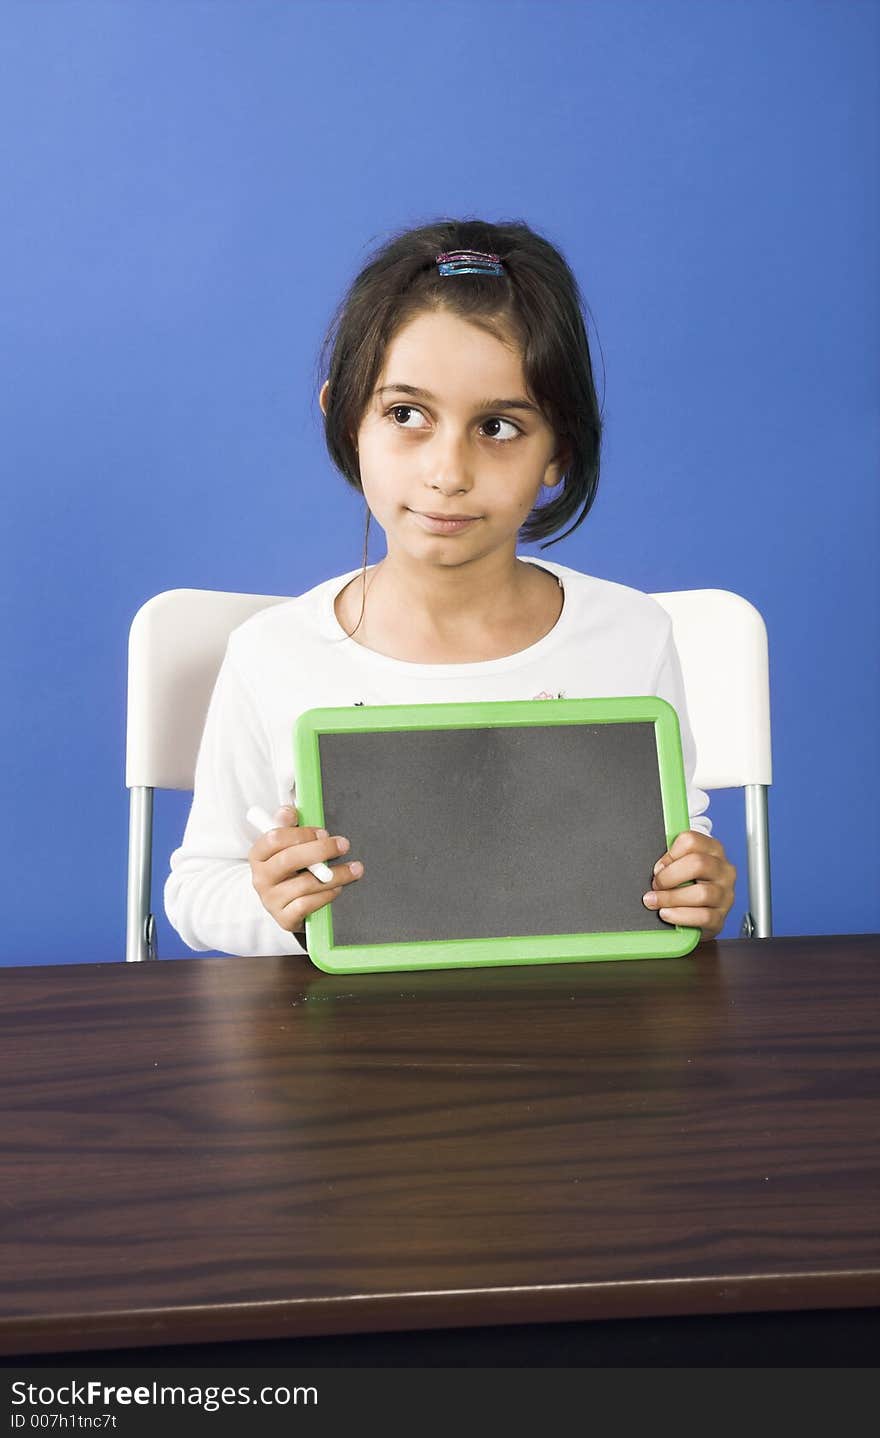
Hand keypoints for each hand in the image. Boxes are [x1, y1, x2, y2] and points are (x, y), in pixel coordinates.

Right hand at [248, 805, 363, 933]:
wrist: (286, 905)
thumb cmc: (291, 868)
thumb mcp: (287, 846)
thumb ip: (288, 826)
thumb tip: (289, 811)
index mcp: (259, 854)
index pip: (274, 838)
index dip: (301, 833)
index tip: (323, 832)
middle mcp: (260, 878)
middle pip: (290, 859)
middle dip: (321, 850)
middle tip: (343, 845)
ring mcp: (271, 900)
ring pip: (304, 884)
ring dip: (334, 875)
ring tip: (353, 869)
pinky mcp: (284, 918)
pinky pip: (307, 905)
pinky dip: (326, 895)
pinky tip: (338, 888)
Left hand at [642, 830, 735, 941]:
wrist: (702, 912)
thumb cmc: (688, 883)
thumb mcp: (682, 865)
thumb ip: (671, 859)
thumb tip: (656, 868)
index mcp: (713, 850)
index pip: (691, 841)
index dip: (670, 854)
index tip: (658, 867)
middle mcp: (724, 870)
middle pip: (698, 864)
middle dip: (669, 876)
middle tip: (655, 885)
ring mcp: (725, 895)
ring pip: (702, 893)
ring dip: (671, 898)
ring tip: (655, 901)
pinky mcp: (721, 917)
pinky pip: (703, 917)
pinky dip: (680, 916)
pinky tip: (667, 914)